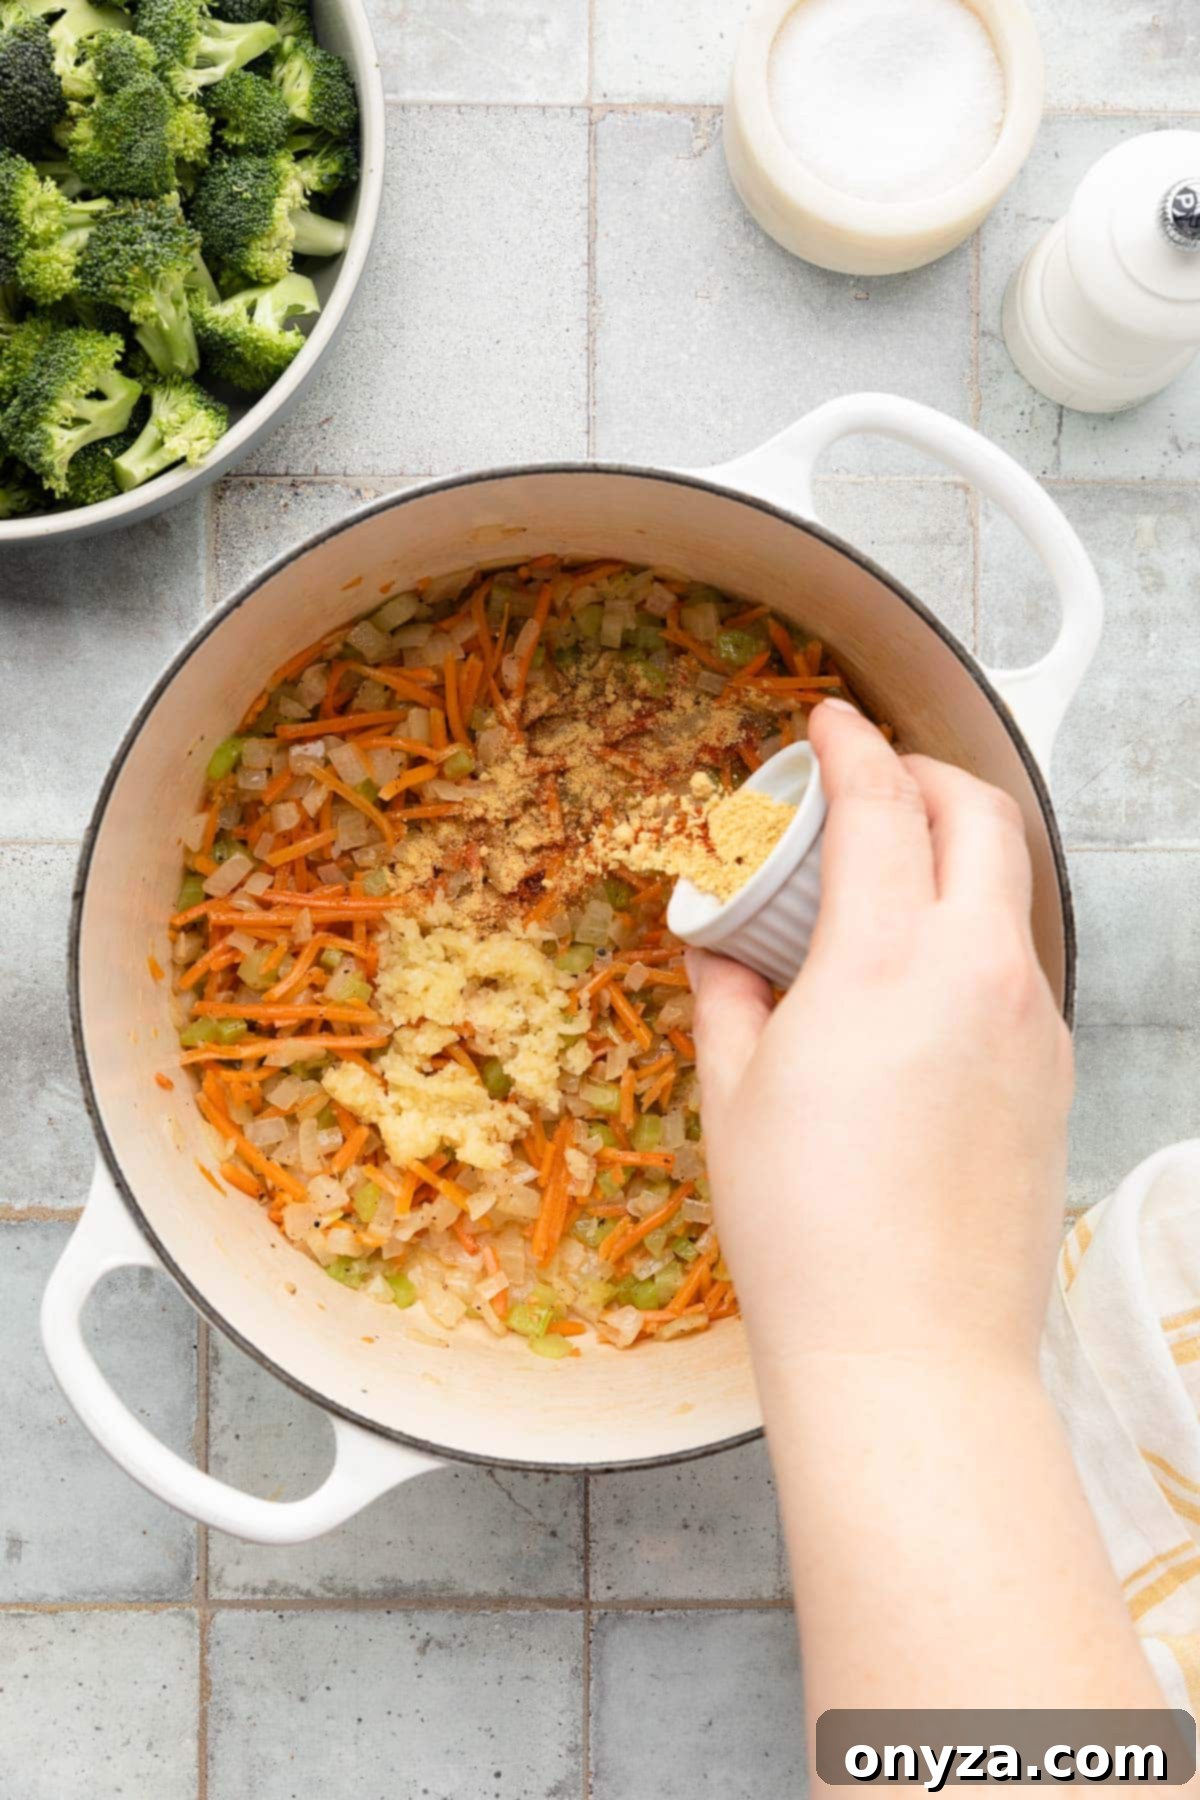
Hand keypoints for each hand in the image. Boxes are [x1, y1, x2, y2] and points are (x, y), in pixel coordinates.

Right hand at [689, 699, 1072, 1378]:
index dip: (851, 748)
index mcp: (888, 963)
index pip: (881, 808)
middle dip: (928, 772)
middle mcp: (979, 975)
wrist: (909, 1350)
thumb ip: (729, 1001)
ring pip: (1009, 888)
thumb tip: (724, 960)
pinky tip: (917, 979)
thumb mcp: (735, 1097)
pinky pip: (1018, 963)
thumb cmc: (807, 1230)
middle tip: (872, 779)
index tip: (827, 721)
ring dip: (956, 851)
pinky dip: (973, 929)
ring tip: (885, 886)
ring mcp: (1032, 1025)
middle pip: (981, 817)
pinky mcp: (1054, 1075)